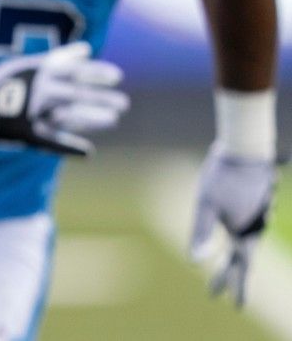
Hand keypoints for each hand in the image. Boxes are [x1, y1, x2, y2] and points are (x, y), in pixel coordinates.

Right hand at [0, 42, 127, 154]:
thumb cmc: (0, 80)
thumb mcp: (28, 64)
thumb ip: (59, 58)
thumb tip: (86, 48)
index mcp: (38, 72)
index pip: (75, 70)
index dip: (97, 73)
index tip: (118, 76)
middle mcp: (37, 90)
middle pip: (77, 93)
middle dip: (102, 98)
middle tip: (123, 103)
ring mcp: (32, 112)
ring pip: (69, 115)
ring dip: (92, 118)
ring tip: (112, 119)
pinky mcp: (25, 133)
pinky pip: (51, 142)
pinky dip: (70, 147)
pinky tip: (88, 152)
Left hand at [189, 143, 276, 306]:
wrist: (245, 147)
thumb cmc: (222, 176)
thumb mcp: (205, 205)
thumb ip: (201, 234)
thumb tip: (193, 262)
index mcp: (246, 233)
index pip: (241, 268)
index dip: (234, 286)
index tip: (231, 305)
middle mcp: (256, 228)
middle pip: (243, 258)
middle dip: (230, 275)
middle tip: (217, 292)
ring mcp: (258, 215)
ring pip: (247, 242)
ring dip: (237, 257)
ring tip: (226, 270)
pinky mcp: (256, 202)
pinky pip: (249, 225)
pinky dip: (240, 235)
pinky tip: (232, 232)